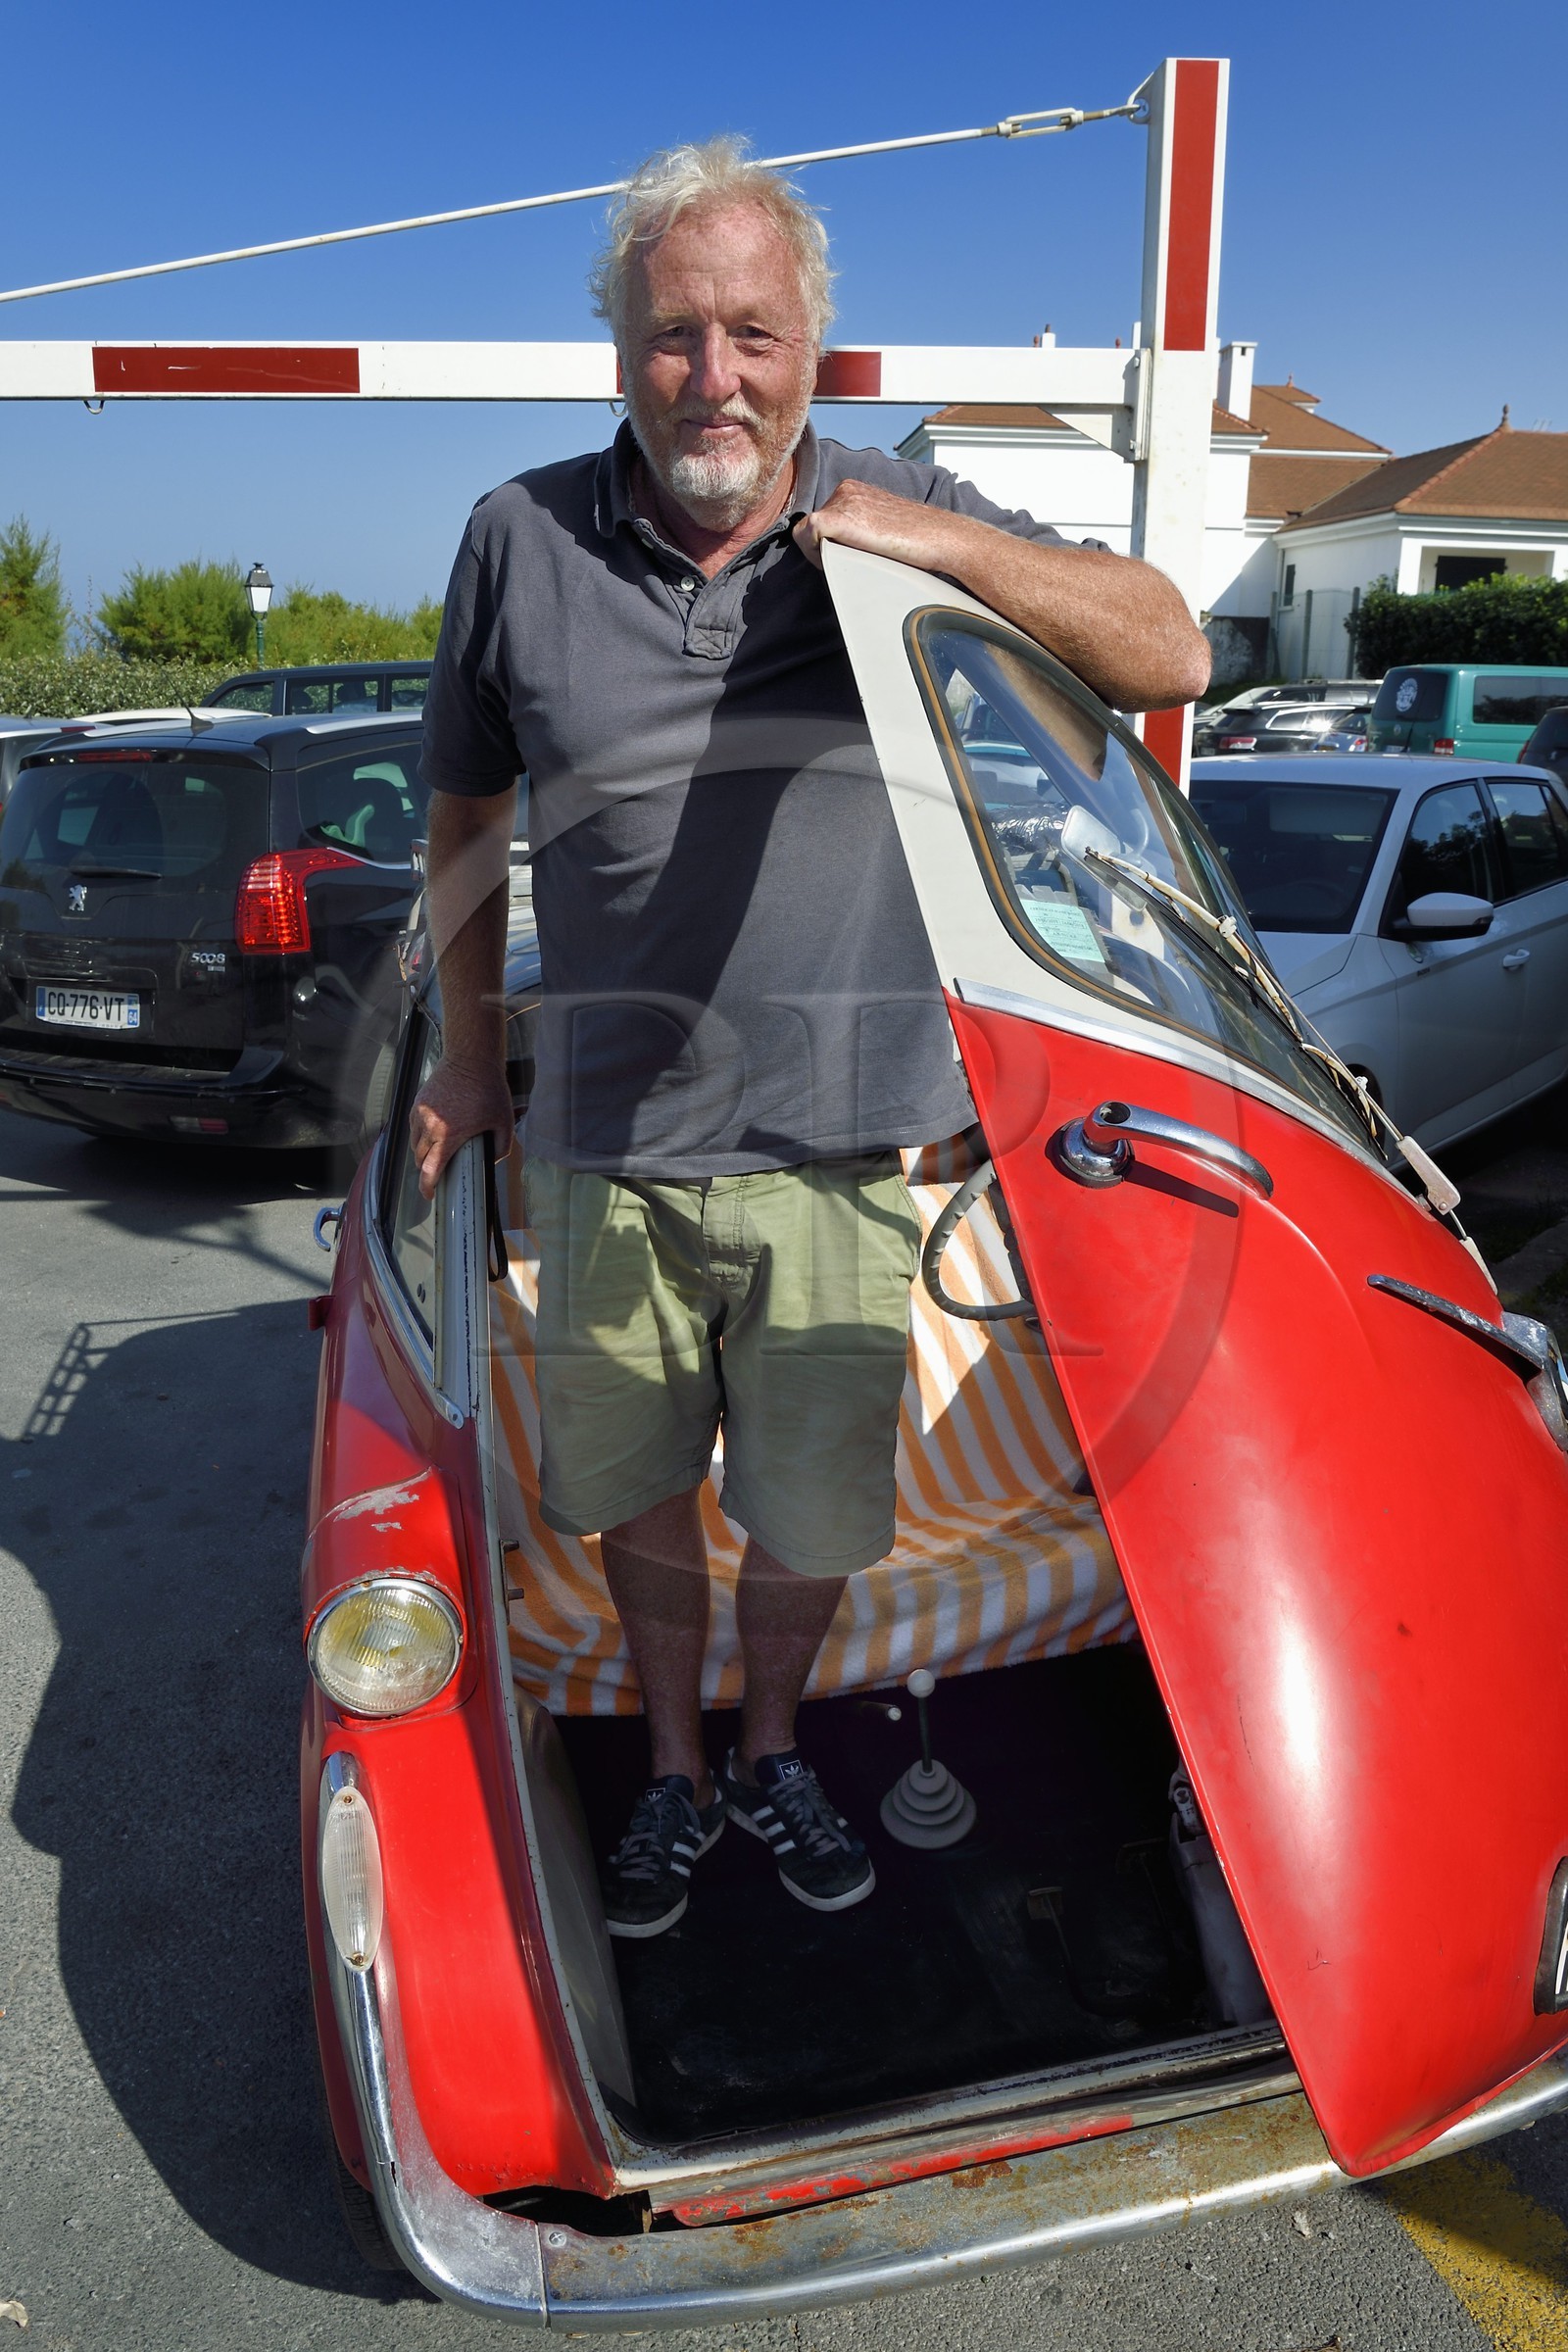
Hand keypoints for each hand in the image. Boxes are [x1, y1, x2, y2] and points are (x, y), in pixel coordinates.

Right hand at [410, 1057, 514, 1200]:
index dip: (427, 1187)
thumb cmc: (489, 1090)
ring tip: (436, 1153)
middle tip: (438, 1173)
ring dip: (423, 1153)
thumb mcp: (504, 1122)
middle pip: (420, 1159)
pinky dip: (420, 1135)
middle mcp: (430, 1126)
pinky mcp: (418, 1103)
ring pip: (414, 1143)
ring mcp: (421, 1113)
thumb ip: (500, 1148)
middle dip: (427, 1170)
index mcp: (450, 1135)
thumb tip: (491, 1162)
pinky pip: (413, 1127)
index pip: (430, 1170)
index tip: (429, 1195)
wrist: (471, 1058)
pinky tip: (433, 1134)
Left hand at [793, 479, 976, 572]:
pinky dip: (816, 553)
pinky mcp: (839, 519)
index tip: (844, 558)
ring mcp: (842, 502)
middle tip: (846, 563)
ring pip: (806, 533)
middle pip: (811, 525)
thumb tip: (840, 547)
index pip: (822, 517)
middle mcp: (846, 490)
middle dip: (822, 547)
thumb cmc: (918, 539)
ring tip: (847, 564)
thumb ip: (860, 528)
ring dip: (820, 552)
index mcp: (855, 490)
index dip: (825, 543)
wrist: (939, 537)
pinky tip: (838, 562)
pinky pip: (807, 537)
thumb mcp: (883, 526)